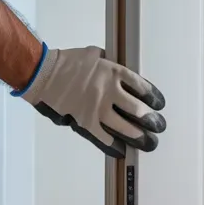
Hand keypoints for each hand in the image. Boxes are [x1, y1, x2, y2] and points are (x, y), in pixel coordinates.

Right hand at [14, 45, 165, 158]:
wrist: (43, 74)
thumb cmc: (67, 62)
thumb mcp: (94, 55)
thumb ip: (110, 63)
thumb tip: (123, 75)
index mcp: (113, 71)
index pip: (141, 87)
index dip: (154, 98)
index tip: (159, 105)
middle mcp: (108, 91)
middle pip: (138, 110)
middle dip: (152, 121)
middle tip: (159, 127)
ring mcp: (96, 108)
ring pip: (125, 127)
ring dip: (139, 137)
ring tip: (149, 143)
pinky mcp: (85, 121)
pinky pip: (104, 138)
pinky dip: (114, 145)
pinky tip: (122, 150)